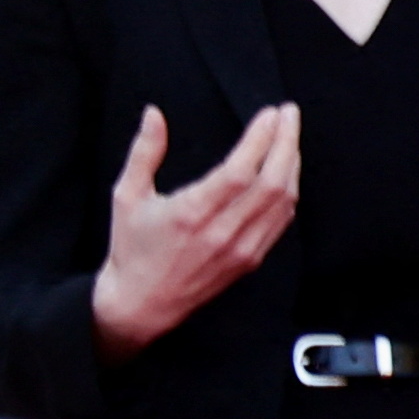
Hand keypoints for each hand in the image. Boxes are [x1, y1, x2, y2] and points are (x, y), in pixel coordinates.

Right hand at [91, 103, 299, 358]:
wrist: (140, 304)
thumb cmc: (131, 248)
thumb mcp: (126, 196)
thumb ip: (144, 153)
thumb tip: (154, 114)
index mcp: (191, 215)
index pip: (240, 171)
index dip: (260, 139)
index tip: (270, 113)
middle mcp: (221, 233)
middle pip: (272, 181)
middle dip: (286, 142)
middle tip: (289, 114)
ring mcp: (240, 249)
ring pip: (283, 200)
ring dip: (292, 163)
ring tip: (289, 136)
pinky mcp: (250, 260)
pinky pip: (281, 221)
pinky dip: (289, 191)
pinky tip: (286, 171)